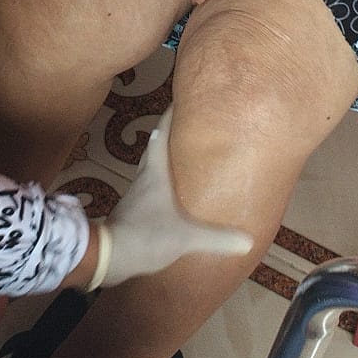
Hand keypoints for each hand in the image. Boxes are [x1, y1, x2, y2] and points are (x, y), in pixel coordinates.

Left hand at [90, 113, 251, 287]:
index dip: (169, 117)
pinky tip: (164, 195)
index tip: (176, 101)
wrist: (109, 256)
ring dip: (159, 160)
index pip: (161, 136)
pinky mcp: (129, 211)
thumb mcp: (187, 237)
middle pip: (152, 148)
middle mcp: (143, 179)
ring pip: (147, 169)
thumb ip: (217, 238)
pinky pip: (145, 190)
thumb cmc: (148, 235)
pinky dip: (155, 184)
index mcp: (156, 175)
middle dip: (164, 135)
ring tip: (176, 158)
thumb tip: (247, 241)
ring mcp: (133, 195)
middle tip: (180, 126)